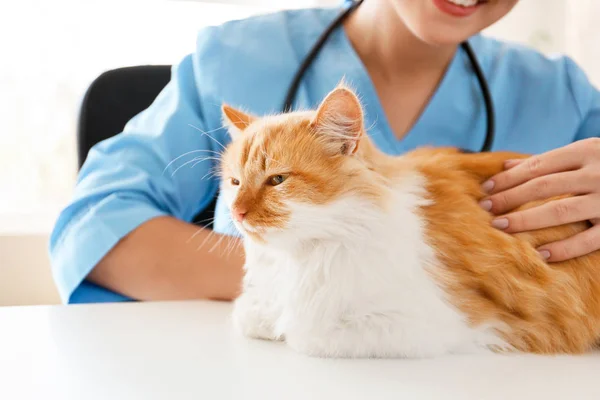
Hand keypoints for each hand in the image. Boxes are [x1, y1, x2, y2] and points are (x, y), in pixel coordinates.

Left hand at [479, 138, 599, 261]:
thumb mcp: (586, 153)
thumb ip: (549, 160)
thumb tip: (506, 166)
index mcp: (587, 151)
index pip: (537, 166)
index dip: (508, 178)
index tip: (485, 189)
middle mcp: (598, 172)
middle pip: (543, 187)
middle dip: (510, 198)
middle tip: (485, 209)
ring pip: (561, 211)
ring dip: (527, 220)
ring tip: (501, 228)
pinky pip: (590, 239)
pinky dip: (565, 248)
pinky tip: (541, 255)